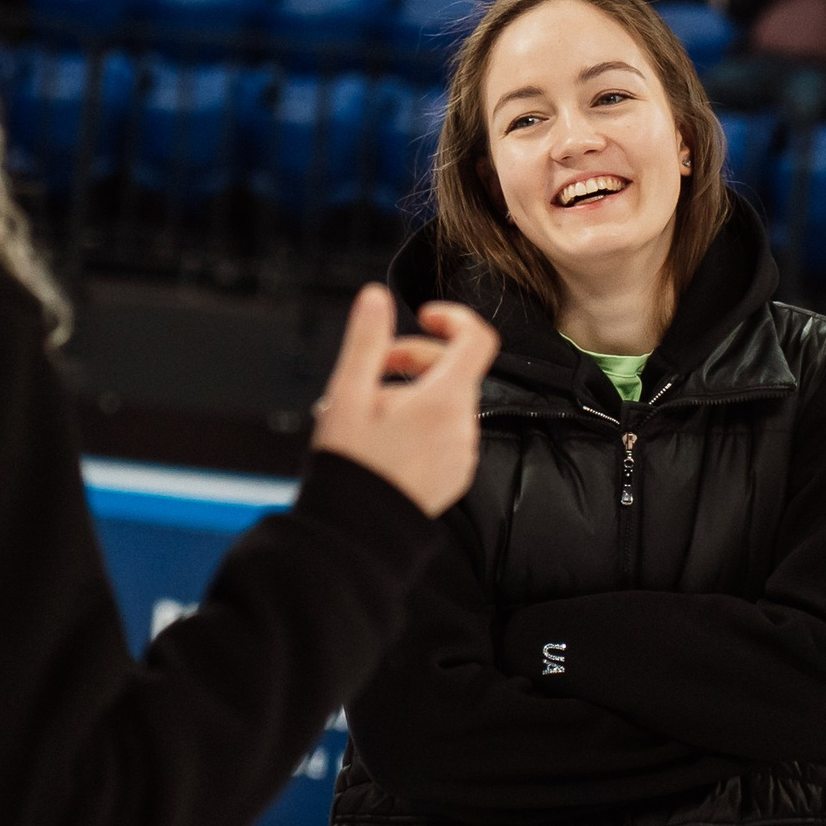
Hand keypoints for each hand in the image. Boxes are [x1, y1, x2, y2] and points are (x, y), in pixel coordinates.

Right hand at [310, 285, 498, 517]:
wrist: (355, 530)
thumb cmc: (350, 464)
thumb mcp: (347, 394)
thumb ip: (366, 340)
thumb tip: (376, 296)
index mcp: (444, 401)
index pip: (478, 339)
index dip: (454, 317)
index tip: (423, 316)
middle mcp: (464, 427)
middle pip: (455, 369)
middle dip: (414, 357)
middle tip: (372, 368)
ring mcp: (463, 453)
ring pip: (449, 401)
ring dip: (414, 391)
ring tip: (369, 407)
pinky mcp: (456, 474)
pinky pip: (447, 432)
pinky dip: (422, 421)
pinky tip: (385, 434)